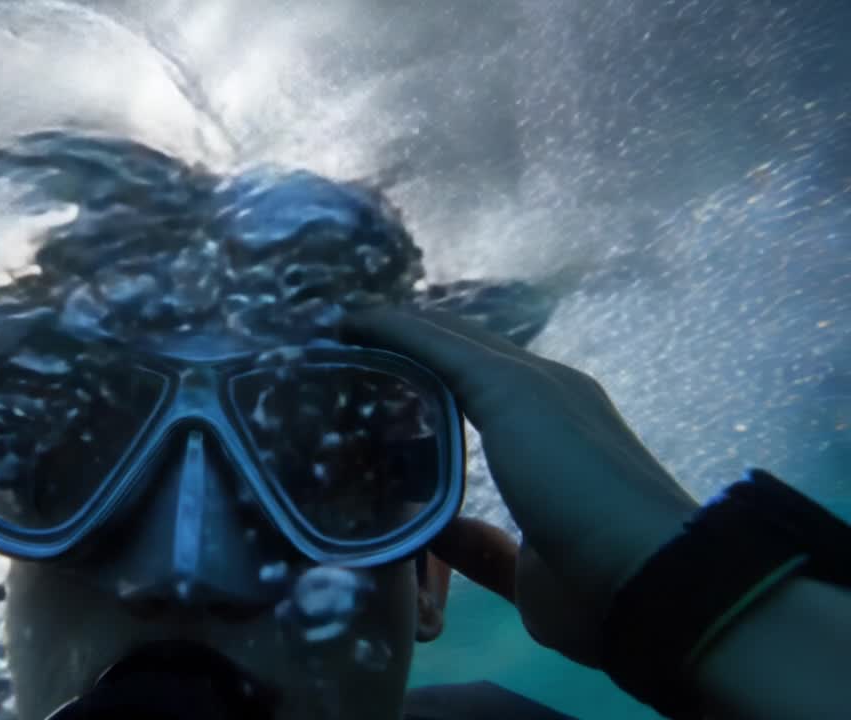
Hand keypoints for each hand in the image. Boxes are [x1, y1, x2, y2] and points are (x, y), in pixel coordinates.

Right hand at [342, 307, 699, 665]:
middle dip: (400, 382)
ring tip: (346, 446)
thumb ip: (445, 354)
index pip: (458, 339)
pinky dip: (424, 533)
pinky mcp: (520, 562)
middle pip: (456, 397)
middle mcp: (535, 433)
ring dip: (407, 456)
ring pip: (453, 468)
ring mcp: (529, 498)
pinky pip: (460, 541)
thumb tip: (378, 322)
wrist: (635, 582)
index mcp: (540, 386)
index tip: (338, 326)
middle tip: (332, 378)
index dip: (400, 326)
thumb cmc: (572, 473)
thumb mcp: (511, 392)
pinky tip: (386, 527)